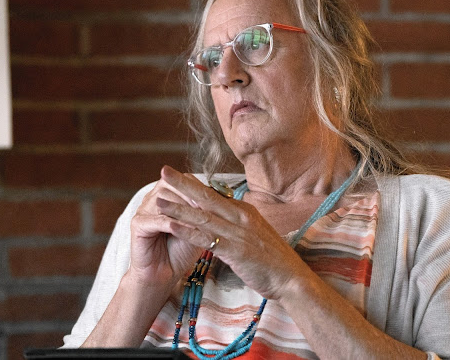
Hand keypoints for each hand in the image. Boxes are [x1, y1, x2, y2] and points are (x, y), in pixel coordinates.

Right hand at [126, 168, 204, 287]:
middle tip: (208, 208)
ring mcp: (143, 210)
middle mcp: (152, 198)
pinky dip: (173, 225)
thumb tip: (220, 197)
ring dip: (183, 209)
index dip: (198, 188)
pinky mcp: (138, 225)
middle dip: (191, 196)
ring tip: (199, 219)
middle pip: (171, 186)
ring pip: (164, 200)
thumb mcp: (197, 227)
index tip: (216, 198)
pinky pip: (157, 220)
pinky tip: (186, 230)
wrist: (163, 274)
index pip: (182, 180)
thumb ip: (204, 211)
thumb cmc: (181, 249)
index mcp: (166, 195)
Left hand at [156, 165, 306, 299]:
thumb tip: (223, 213)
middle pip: (206, 197)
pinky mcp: (236, 251)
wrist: (291, 278)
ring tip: (158, 199)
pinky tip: (172, 226)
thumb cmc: (272, 259)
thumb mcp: (254, 233)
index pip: (215, 194)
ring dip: (178, 207)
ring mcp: (238, 233)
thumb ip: (237, 222)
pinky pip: (207, 239)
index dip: (194, 184)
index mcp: (245, 211)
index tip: (176, 175)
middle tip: (163, 170)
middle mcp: (241, 216)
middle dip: (183, 183)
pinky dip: (188, 231)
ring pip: (203, 216)